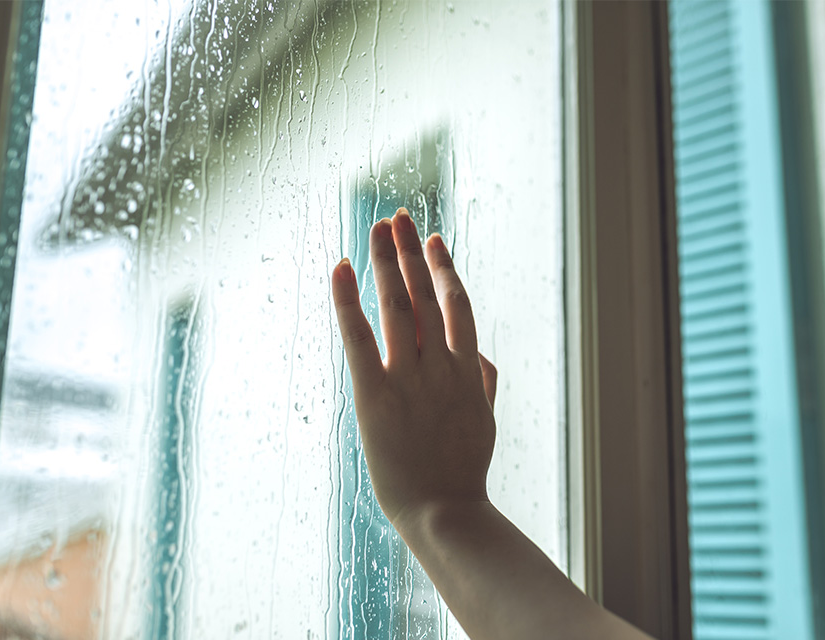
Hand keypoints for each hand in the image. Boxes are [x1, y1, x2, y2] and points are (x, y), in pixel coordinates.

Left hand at [331, 208, 495, 524]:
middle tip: (397, 217)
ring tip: (377, 228)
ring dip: (386, 261)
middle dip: (410, 252)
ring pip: (398, 304)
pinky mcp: (375, 395)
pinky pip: (358, 338)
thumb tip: (476, 351)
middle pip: (426, 293)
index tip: (432, 239)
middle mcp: (441, 364)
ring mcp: (409, 378)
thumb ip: (483, 379)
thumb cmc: (462, 468)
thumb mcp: (485, 419)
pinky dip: (348, 300)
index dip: (443, 267)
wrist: (445, 511)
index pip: (456, 303)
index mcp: (468, 368)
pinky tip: (339, 267)